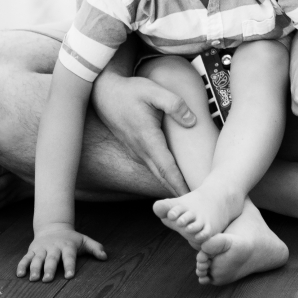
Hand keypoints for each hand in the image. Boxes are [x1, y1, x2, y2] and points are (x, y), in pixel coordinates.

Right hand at [17, 223, 105, 281]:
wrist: (54, 227)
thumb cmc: (72, 239)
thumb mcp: (85, 240)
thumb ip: (95, 248)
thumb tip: (105, 257)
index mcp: (67, 246)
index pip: (69, 257)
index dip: (70, 266)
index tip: (69, 276)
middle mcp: (54, 247)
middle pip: (52, 259)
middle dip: (50, 269)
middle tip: (48, 280)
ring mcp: (42, 249)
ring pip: (37, 259)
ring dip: (35, 268)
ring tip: (34, 279)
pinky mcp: (33, 250)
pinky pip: (26, 258)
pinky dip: (22, 265)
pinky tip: (20, 274)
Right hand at [92, 72, 193, 195]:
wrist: (105, 92)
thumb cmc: (131, 91)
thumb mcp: (154, 91)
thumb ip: (174, 104)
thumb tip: (191, 121)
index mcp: (147, 139)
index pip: (166, 167)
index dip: (179, 183)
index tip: (190, 198)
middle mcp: (140, 149)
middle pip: (162, 176)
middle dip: (177, 191)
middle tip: (193, 206)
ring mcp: (136, 150)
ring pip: (156, 172)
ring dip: (170, 185)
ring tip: (187, 197)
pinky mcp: (135, 148)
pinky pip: (152, 166)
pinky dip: (163, 175)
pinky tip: (173, 179)